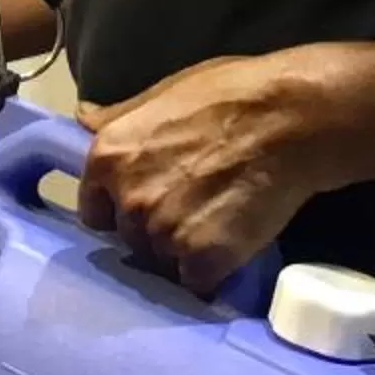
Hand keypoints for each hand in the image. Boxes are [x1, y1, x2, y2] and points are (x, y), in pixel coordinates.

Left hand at [76, 50, 337, 295]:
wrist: (291, 120)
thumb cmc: (233, 93)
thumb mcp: (165, 92)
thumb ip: (121, 117)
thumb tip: (83, 117)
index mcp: (107, 158)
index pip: (95, 211)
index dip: (120, 210)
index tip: (148, 205)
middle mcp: (127, 200)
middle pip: (130, 238)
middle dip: (155, 231)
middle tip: (194, 210)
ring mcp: (163, 234)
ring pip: (162, 263)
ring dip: (184, 255)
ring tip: (218, 227)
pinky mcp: (202, 260)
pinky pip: (196, 283)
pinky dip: (213, 274)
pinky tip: (232, 249)